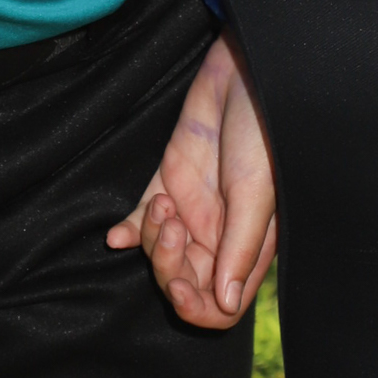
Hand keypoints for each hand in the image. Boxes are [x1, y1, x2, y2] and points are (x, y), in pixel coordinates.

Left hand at [107, 30, 276, 328]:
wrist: (242, 71)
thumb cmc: (261, 130)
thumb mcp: (255, 191)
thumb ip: (239, 247)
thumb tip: (225, 305)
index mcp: (249, 245)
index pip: (222, 305)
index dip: (196, 307)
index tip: (178, 286)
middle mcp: (219, 233)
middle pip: (185, 280)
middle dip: (169, 266)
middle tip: (170, 227)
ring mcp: (192, 207)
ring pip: (160, 251)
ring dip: (151, 239)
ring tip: (163, 203)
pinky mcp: (169, 178)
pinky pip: (141, 217)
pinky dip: (127, 232)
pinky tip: (115, 236)